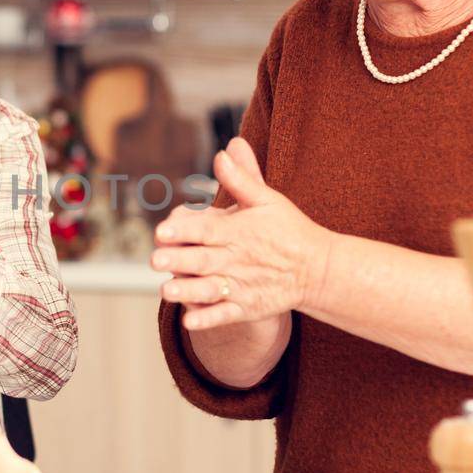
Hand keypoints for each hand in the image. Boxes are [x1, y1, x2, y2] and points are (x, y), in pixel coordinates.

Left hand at [150, 139, 334, 330]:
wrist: (317, 269)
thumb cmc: (287, 229)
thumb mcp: (267, 200)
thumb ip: (242, 178)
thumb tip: (224, 150)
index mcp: (239, 231)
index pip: (208, 229)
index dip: (185, 229)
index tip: (163, 230)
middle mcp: (238, 259)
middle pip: (204, 260)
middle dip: (179, 260)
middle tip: (155, 260)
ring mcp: (242, 286)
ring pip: (211, 290)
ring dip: (188, 292)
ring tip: (166, 292)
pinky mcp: (248, 307)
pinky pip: (226, 315)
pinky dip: (209, 319)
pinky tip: (189, 322)